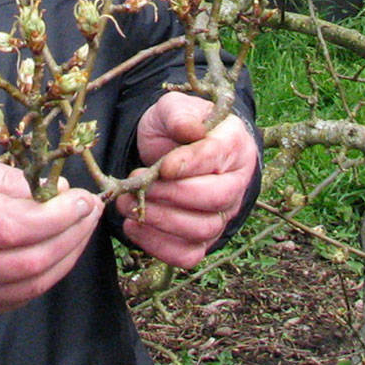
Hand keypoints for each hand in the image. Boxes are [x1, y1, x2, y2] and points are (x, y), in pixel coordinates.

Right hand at [0, 150, 102, 322]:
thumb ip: (0, 178)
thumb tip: (54, 192)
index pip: (9, 228)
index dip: (55, 217)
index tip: (82, 198)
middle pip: (25, 262)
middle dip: (69, 236)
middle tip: (92, 211)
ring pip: (26, 287)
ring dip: (64, 258)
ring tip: (81, 229)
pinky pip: (14, 300)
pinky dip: (43, 276)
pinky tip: (56, 251)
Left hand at [117, 91, 259, 268]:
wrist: (170, 149)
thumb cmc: (175, 127)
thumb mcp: (172, 109)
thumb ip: (179, 115)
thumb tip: (189, 130)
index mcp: (234, 143)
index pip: (217, 156)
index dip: (190, 164)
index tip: (163, 167)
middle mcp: (236, 182)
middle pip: (215, 199)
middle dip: (171, 195)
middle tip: (137, 184)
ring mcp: (223, 214)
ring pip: (202, 230)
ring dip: (161, 221)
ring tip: (128, 204)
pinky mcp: (204, 238)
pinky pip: (188, 254)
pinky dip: (159, 246)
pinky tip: (134, 227)